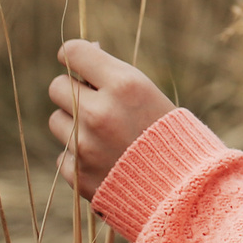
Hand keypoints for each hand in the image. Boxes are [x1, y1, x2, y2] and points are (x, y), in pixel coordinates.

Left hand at [47, 40, 172, 200]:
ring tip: (105, 136)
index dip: (72, 55)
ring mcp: (86, 145)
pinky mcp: (78, 174)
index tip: (75, 61)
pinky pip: (63, 155)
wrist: (186, 190)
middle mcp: (100, 112)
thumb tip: (83, 52)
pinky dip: (79, 158)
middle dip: (72, 91)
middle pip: (57, 86)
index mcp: (124, 85)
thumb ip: (115, 76)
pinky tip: (106, 162)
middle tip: (93, 103)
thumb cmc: (173, 136)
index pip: (74, 52)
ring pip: (56, 121)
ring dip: (74, 125)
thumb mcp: (151, 95)